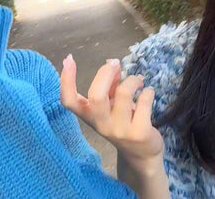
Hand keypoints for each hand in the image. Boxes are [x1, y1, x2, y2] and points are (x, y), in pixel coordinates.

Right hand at [60, 55, 163, 172]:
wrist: (140, 154)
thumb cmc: (122, 123)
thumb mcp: (110, 106)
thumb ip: (109, 86)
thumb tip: (112, 64)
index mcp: (89, 116)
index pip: (69, 101)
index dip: (66, 80)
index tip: (68, 59)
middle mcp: (101, 124)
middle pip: (97, 95)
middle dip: (106, 72)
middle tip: (116, 63)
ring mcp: (120, 130)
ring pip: (123, 94)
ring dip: (133, 80)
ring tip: (138, 81)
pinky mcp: (139, 133)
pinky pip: (144, 102)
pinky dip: (148, 92)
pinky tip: (148, 92)